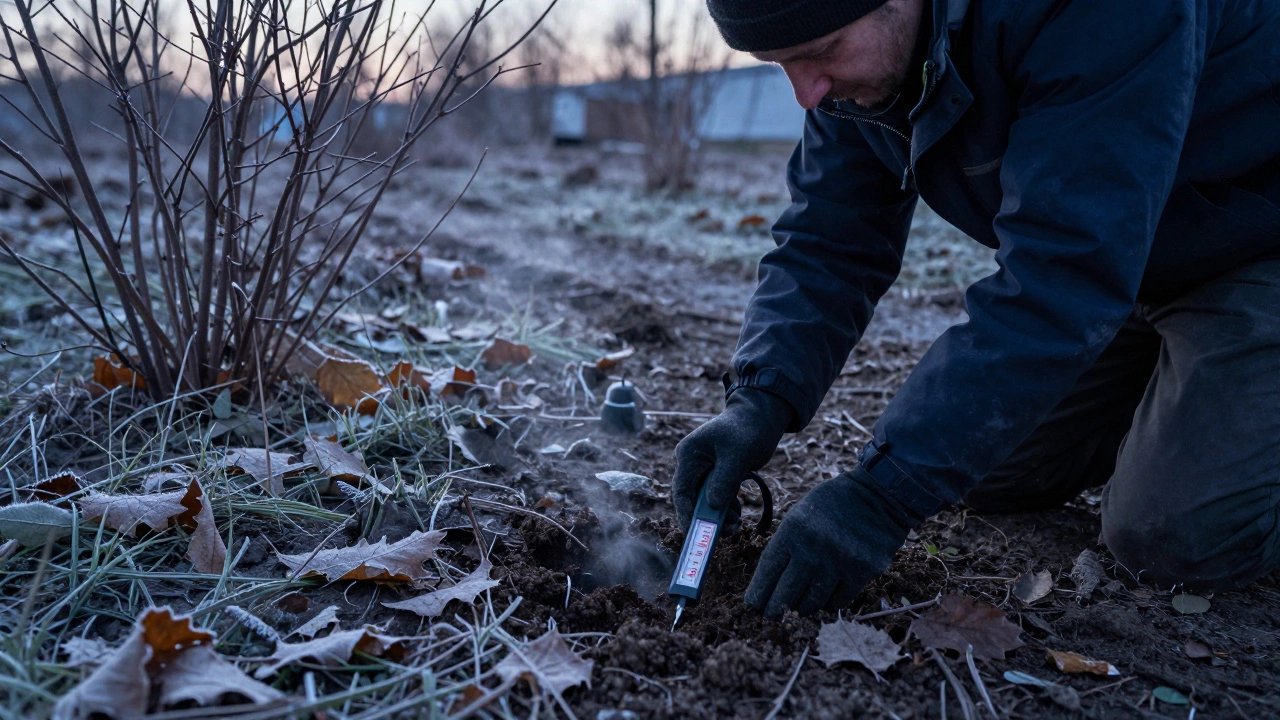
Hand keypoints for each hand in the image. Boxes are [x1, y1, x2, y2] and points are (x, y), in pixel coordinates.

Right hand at [672, 388, 793, 530]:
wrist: (762, 416)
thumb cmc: (748, 429)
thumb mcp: (737, 455)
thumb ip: (724, 481)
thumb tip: (712, 507)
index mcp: (689, 454)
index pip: (682, 490)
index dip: (687, 514)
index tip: (696, 533)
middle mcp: (692, 463)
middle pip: (693, 499)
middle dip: (708, 517)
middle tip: (728, 530)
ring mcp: (704, 470)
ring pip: (706, 501)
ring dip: (720, 515)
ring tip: (737, 524)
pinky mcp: (717, 475)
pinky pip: (717, 497)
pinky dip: (727, 508)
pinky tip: (738, 515)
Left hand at [745, 467, 922, 615]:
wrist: (880, 495)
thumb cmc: (832, 504)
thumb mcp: (801, 513)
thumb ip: (786, 544)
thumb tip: (771, 583)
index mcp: (793, 530)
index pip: (768, 570)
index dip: (758, 592)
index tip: (753, 606)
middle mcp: (813, 548)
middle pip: (786, 593)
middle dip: (775, 608)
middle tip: (772, 615)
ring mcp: (838, 562)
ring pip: (812, 602)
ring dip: (802, 608)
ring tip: (798, 609)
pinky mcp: (862, 572)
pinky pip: (838, 601)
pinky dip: (828, 603)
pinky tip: (824, 600)